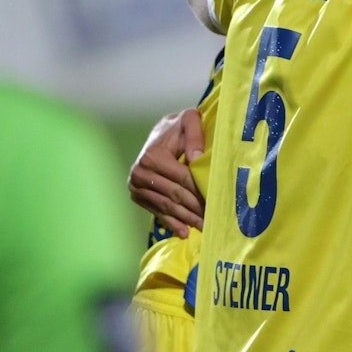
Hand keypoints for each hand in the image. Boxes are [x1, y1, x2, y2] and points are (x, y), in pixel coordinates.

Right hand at [128, 108, 205, 235]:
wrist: (161, 132)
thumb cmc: (179, 126)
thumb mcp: (189, 120)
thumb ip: (195, 135)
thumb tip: (197, 159)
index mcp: (153, 155)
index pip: (182, 178)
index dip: (200, 190)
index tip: (215, 202)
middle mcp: (140, 172)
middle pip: (175, 194)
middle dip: (195, 208)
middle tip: (212, 220)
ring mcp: (136, 185)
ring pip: (166, 205)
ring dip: (185, 219)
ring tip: (203, 227)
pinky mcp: (137, 194)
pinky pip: (156, 210)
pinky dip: (171, 222)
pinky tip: (184, 232)